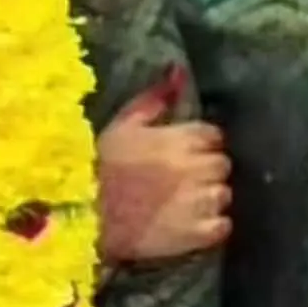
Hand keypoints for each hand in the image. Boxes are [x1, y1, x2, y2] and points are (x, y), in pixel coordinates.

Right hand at [98, 90, 229, 261]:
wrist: (84, 216)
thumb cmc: (99, 165)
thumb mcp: (122, 124)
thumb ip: (155, 99)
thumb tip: (179, 72)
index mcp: (182, 138)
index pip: (213, 135)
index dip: (199, 143)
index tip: (182, 152)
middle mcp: (199, 167)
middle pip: (222, 164)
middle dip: (205, 169)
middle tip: (181, 178)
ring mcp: (201, 202)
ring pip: (223, 194)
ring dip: (208, 196)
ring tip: (184, 202)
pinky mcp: (198, 234)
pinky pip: (223, 226)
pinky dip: (211, 224)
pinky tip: (190, 223)